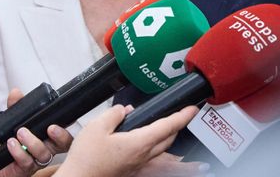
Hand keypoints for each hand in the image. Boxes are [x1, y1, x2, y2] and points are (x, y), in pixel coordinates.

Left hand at [0, 89, 72, 176]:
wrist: (0, 165)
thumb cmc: (11, 144)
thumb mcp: (13, 122)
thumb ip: (16, 107)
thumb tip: (16, 92)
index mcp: (49, 137)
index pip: (65, 130)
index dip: (69, 124)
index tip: (67, 117)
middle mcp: (47, 148)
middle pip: (64, 145)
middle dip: (61, 136)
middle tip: (51, 128)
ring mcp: (38, 160)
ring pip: (44, 153)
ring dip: (33, 142)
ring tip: (20, 132)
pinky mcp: (26, 169)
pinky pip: (27, 162)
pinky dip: (19, 152)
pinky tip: (12, 143)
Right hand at [56, 104, 205, 176]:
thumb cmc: (86, 159)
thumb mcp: (97, 126)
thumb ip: (114, 114)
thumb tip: (124, 110)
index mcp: (139, 143)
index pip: (168, 126)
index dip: (182, 116)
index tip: (192, 109)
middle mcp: (142, 156)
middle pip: (168, 139)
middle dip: (177, 126)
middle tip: (181, 115)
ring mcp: (137, 165)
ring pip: (160, 150)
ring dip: (167, 138)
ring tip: (168, 128)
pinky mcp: (130, 170)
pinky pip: (149, 157)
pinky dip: (154, 147)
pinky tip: (146, 143)